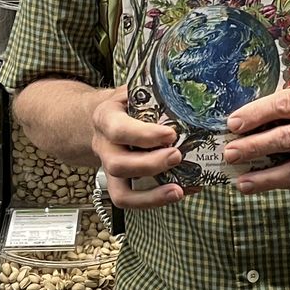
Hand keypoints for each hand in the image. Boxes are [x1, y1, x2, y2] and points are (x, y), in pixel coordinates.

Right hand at [90, 90, 185, 208]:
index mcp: (105, 118)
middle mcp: (104, 146)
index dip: (144, 135)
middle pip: (118, 164)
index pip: (118, 129)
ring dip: (151, 194)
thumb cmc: (124, 104)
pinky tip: (180, 192)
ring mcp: (109, 168)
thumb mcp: (132, 90)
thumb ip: (152, 91)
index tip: (171, 134)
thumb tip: (186, 88)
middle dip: (150, 165)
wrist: (103, 119)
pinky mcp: (118, 184)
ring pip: (120, 191)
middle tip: (177, 156)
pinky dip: (155, 201)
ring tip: (178, 190)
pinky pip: (130, 201)